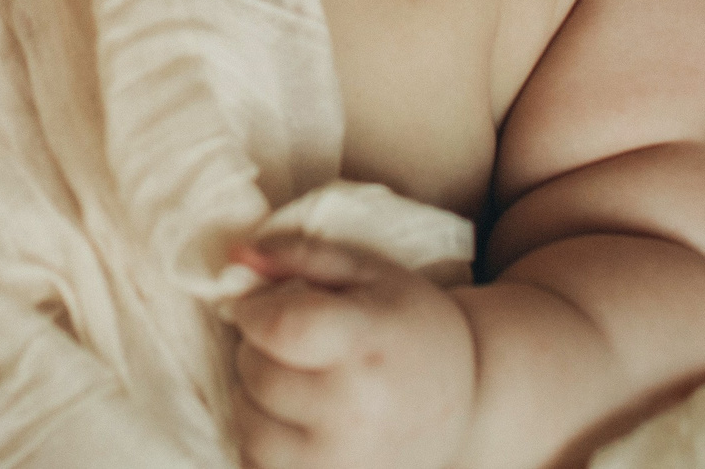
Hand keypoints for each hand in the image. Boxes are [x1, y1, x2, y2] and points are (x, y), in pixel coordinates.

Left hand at [226, 235, 476, 468]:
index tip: (259, 308)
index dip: (253, 311)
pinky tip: (294, 421)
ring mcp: (345, 460)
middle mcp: (356, 409)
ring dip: (253, 399)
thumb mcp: (368, 272)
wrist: (469, 401)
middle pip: (256, 373)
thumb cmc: (409, 325)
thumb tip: (235, 257)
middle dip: (254, 349)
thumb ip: (299, 255)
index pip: (279, 328)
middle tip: (285, 344)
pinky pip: (260, 466)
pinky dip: (264, 442)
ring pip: (249, 426)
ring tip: (291, 382)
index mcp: (367, 342)